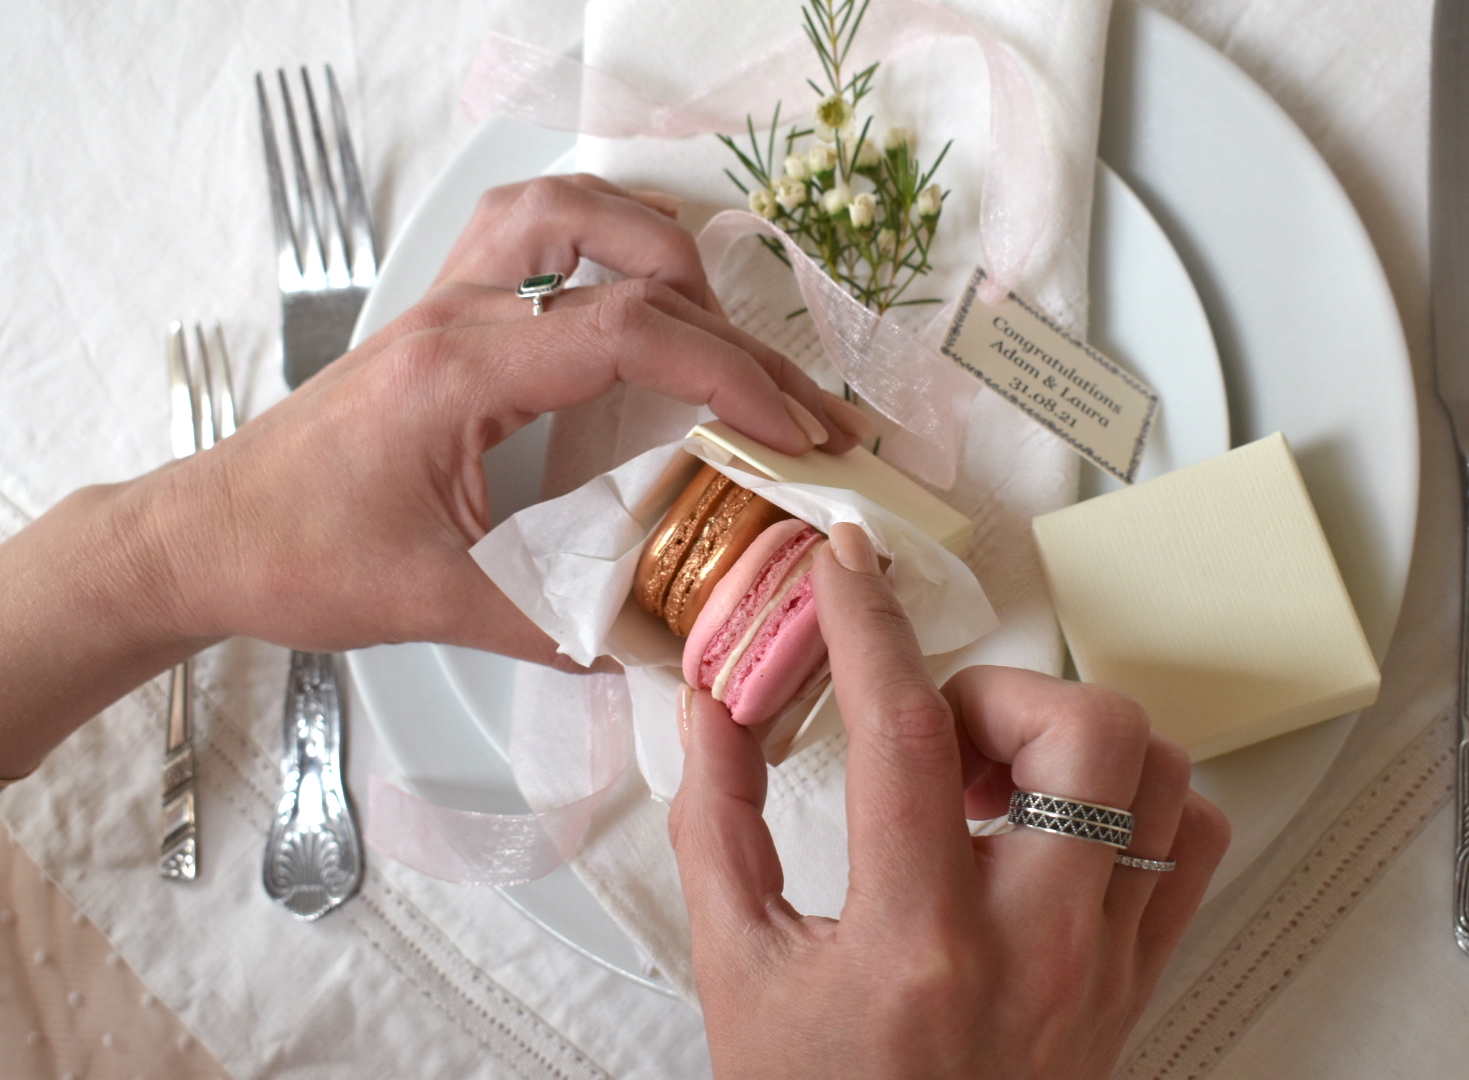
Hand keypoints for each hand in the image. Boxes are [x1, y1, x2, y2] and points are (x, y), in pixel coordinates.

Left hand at [0, 173, 873, 772]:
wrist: (206, 534)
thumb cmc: (297, 559)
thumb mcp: (438, 605)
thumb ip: (558, 624)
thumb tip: (661, 644)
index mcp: (460, 373)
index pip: (625, 331)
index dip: (730, 373)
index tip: (797, 430)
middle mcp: (460, 314)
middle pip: (620, 257)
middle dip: (729, 324)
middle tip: (792, 397)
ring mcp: (450, 302)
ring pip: (571, 208)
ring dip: (664, 249)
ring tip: (729, 325)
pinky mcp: (448, 317)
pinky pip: (537, 231)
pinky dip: (609, 242)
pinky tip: (646, 294)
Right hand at [670, 523, 1229, 1078]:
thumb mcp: (737, 970)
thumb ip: (718, 825)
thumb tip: (713, 706)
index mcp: (913, 944)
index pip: (904, 735)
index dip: (867, 624)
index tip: (846, 564)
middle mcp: (1032, 952)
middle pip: (1085, 733)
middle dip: (999, 695)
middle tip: (937, 736)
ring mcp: (1104, 970)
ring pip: (1161, 774)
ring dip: (1071, 740)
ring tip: (993, 783)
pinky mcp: (1140, 986)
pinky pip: (1196, 845)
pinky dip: (1140, 802)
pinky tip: (1059, 830)